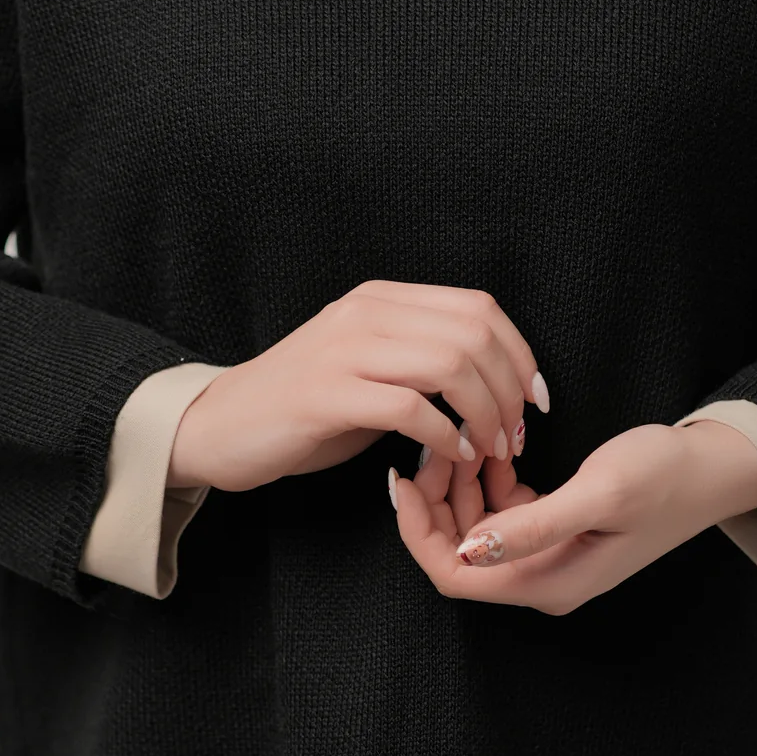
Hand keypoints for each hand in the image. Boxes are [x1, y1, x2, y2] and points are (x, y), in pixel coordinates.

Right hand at [167, 280, 547, 492]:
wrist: (221, 426)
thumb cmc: (304, 407)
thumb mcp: (369, 366)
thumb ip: (422, 359)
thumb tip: (494, 380)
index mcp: (381, 299)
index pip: (479, 307)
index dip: (520, 354)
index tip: (535, 400)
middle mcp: (366, 313)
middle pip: (474, 334)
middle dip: (510, 390)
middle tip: (515, 436)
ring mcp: (344, 350)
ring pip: (450, 365)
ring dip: (485, 415)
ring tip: (488, 450)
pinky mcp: (325, 395)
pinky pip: (410, 408)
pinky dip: (445, 437)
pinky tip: (450, 456)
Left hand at [390, 418, 756, 613]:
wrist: (713, 468)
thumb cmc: (663, 477)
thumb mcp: (598, 493)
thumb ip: (532, 524)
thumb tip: (468, 548)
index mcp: (548, 583)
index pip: (452, 575)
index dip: (416, 531)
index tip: (403, 477)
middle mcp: (542, 580)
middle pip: (456, 555)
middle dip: (435, 502)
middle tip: (432, 444)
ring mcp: (549, 557)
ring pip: (474, 530)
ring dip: (459, 486)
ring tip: (459, 437)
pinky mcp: (556, 531)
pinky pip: (501, 514)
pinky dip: (487, 481)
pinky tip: (492, 448)